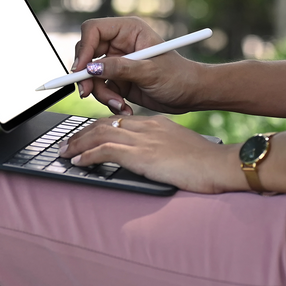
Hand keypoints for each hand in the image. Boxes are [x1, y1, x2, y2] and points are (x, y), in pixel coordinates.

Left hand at [58, 114, 242, 193]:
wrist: (219, 164)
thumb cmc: (207, 163)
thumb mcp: (181, 150)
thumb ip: (163, 150)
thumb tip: (152, 160)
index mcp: (156, 124)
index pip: (120, 121)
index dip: (98, 128)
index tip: (86, 136)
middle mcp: (147, 127)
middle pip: (105, 124)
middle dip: (82, 134)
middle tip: (68, 144)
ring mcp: (143, 140)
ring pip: (100, 134)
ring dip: (78, 144)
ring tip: (66, 153)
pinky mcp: (141, 154)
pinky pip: (105, 150)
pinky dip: (88, 155)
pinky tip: (79, 161)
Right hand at [71, 17, 207, 115]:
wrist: (191, 96)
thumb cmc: (179, 77)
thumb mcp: (150, 72)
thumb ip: (120, 68)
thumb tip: (92, 68)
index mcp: (129, 30)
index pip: (94, 30)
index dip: (84, 48)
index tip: (82, 69)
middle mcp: (120, 44)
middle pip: (87, 54)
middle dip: (87, 76)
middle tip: (88, 92)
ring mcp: (117, 63)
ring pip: (92, 76)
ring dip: (101, 93)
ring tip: (120, 105)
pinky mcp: (118, 80)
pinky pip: (101, 90)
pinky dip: (109, 101)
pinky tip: (125, 108)